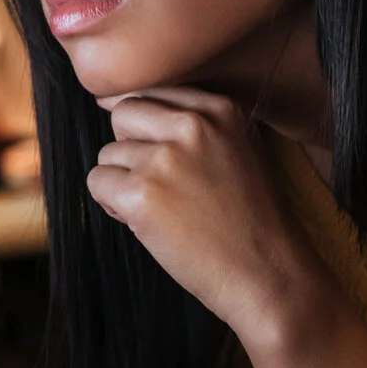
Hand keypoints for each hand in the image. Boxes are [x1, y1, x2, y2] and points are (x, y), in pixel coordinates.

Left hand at [85, 85, 329, 350]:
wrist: (269, 274)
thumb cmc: (252, 222)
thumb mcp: (239, 151)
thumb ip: (194, 126)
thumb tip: (112, 105)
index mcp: (220, 110)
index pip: (153, 93)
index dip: (148, 129)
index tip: (163, 158)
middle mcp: (192, 126)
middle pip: (124, 115)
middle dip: (131, 149)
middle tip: (163, 186)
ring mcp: (165, 158)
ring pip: (108, 154)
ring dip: (124, 183)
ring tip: (164, 210)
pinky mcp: (142, 194)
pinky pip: (98, 183)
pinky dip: (114, 206)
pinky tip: (147, 223)